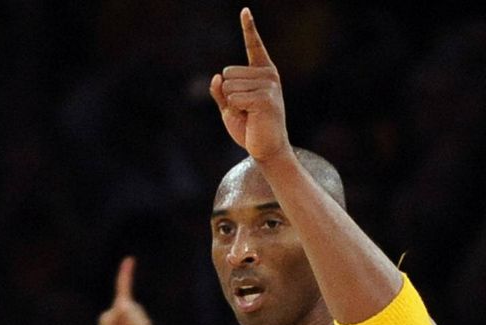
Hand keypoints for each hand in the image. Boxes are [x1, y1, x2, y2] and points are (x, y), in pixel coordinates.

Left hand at [99, 257, 151, 324]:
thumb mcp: (109, 322)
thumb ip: (117, 311)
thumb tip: (123, 304)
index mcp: (120, 305)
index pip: (123, 286)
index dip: (125, 273)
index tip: (129, 259)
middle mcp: (131, 308)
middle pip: (129, 306)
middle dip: (122, 317)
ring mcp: (140, 316)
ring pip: (135, 315)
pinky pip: (141, 324)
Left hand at [209, 9, 289, 161]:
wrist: (266, 149)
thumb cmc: (250, 128)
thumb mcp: (230, 107)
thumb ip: (221, 92)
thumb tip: (216, 77)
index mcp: (262, 72)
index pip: (254, 45)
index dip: (249, 27)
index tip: (245, 11)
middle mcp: (268, 75)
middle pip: (227, 73)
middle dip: (228, 94)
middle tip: (246, 110)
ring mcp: (269, 86)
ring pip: (228, 85)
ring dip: (232, 103)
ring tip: (249, 115)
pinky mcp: (266, 98)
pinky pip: (234, 97)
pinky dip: (236, 109)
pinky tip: (251, 117)